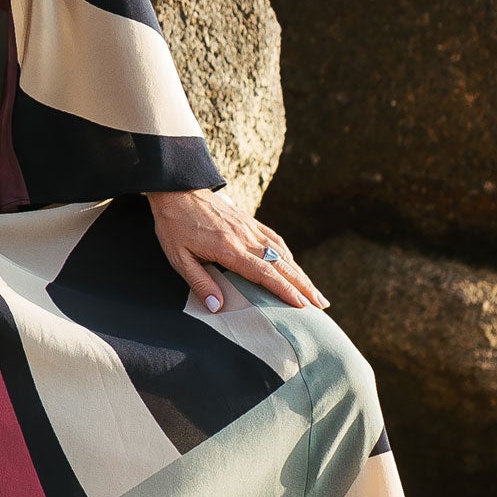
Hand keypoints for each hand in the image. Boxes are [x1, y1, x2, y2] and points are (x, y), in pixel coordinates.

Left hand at [145, 186, 328, 313]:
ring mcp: (250, 227)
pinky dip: (288, 255)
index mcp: (229, 248)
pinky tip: (294, 265)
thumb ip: (199, 282)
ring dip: (300, 273)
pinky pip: (274, 239)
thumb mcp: (178, 257)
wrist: (177, 189)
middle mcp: (245, 237)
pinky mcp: (249, 221)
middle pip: (281, 264)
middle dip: (303, 286)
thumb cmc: (174, 225)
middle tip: (321, 304)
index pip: (264, 273)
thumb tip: (217, 307)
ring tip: (315, 291)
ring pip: (282, 253)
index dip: (284, 291)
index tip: (302, 306)